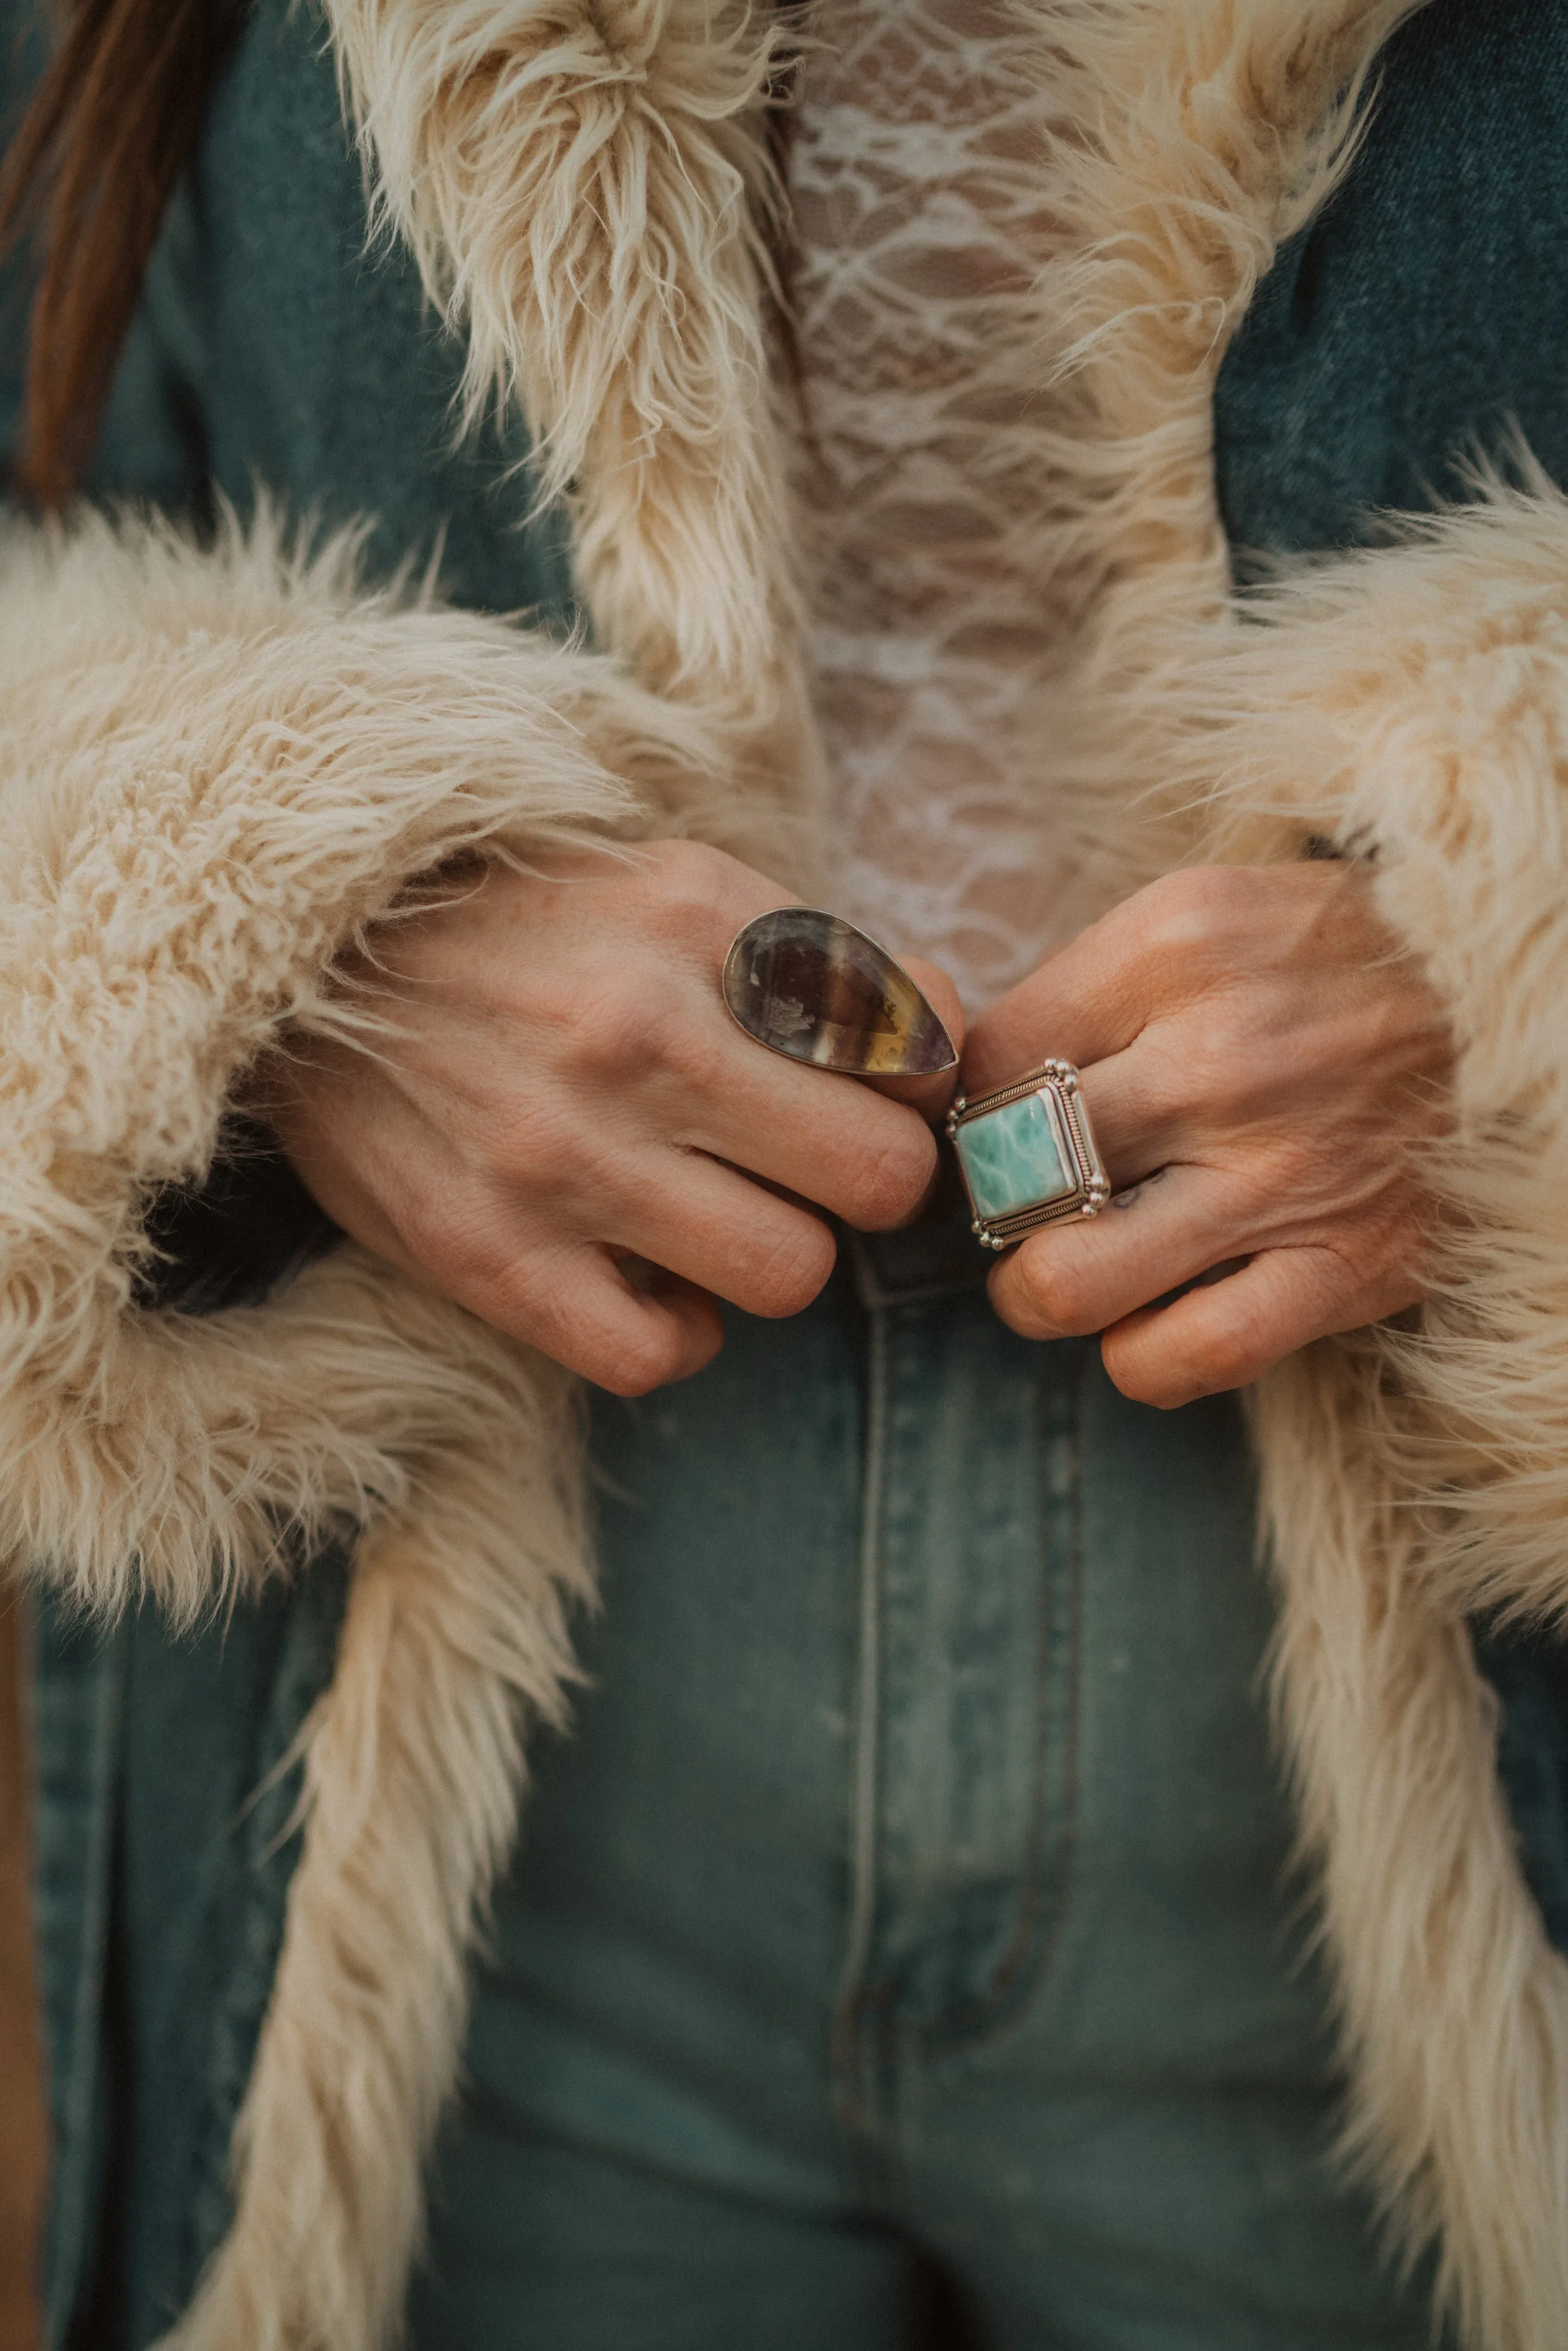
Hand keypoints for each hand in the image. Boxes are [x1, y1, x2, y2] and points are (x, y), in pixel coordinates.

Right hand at [265, 842, 962, 1393]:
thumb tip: (939, 1039)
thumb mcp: (676, 883)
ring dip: (772, 1256)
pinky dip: (678, 1334)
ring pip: (788, 1274)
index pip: (916, 1048)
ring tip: (719, 1214)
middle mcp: (640, 1036)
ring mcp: (560, 1155)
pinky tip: (653, 1282)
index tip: (873, 1095)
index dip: (916, 1088)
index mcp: (701, 926)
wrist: (309, 956)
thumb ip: (817, 956)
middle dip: (867, 1184)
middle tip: (811, 1167)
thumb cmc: (525, 924)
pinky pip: (657, 1356)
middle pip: (880, 1180)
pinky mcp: (489, 1255)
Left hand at [961, 864, 1450, 1406]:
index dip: (968, 1108)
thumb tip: (960, 1083)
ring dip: (1039, 1293)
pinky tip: (1149, 1318)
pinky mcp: (1350, 1264)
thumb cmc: (1321, 961)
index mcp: (1174, 950)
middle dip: (989, 1200)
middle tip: (1021, 1199)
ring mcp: (1285, 1172)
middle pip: (1005, 1170)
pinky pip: (1190, 1356)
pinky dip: (1140, 1356)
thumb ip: (1080, 990)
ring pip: (1067, 1283)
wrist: (1505, 997)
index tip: (999, 1121)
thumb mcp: (1198, 917)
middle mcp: (1221, 1059)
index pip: (986, 1060)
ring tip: (1067, 1266)